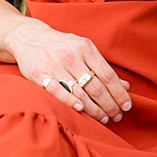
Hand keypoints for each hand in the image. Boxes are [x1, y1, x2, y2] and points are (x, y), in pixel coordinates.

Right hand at [3, 20, 132, 124]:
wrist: (29, 38)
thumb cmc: (62, 46)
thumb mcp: (83, 49)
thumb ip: (103, 67)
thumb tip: (125, 86)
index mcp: (85, 48)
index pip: (108, 75)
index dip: (119, 93)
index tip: (126, 106)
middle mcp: (71, 56)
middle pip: (96, 87)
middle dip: (110, 105)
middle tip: (116, 116)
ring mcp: (55, 65)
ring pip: (80, 93)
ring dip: (95, 110)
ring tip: (103, 118)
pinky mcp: (40, 75)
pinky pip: (58, 92)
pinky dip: (69, 101)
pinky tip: (80, 109)